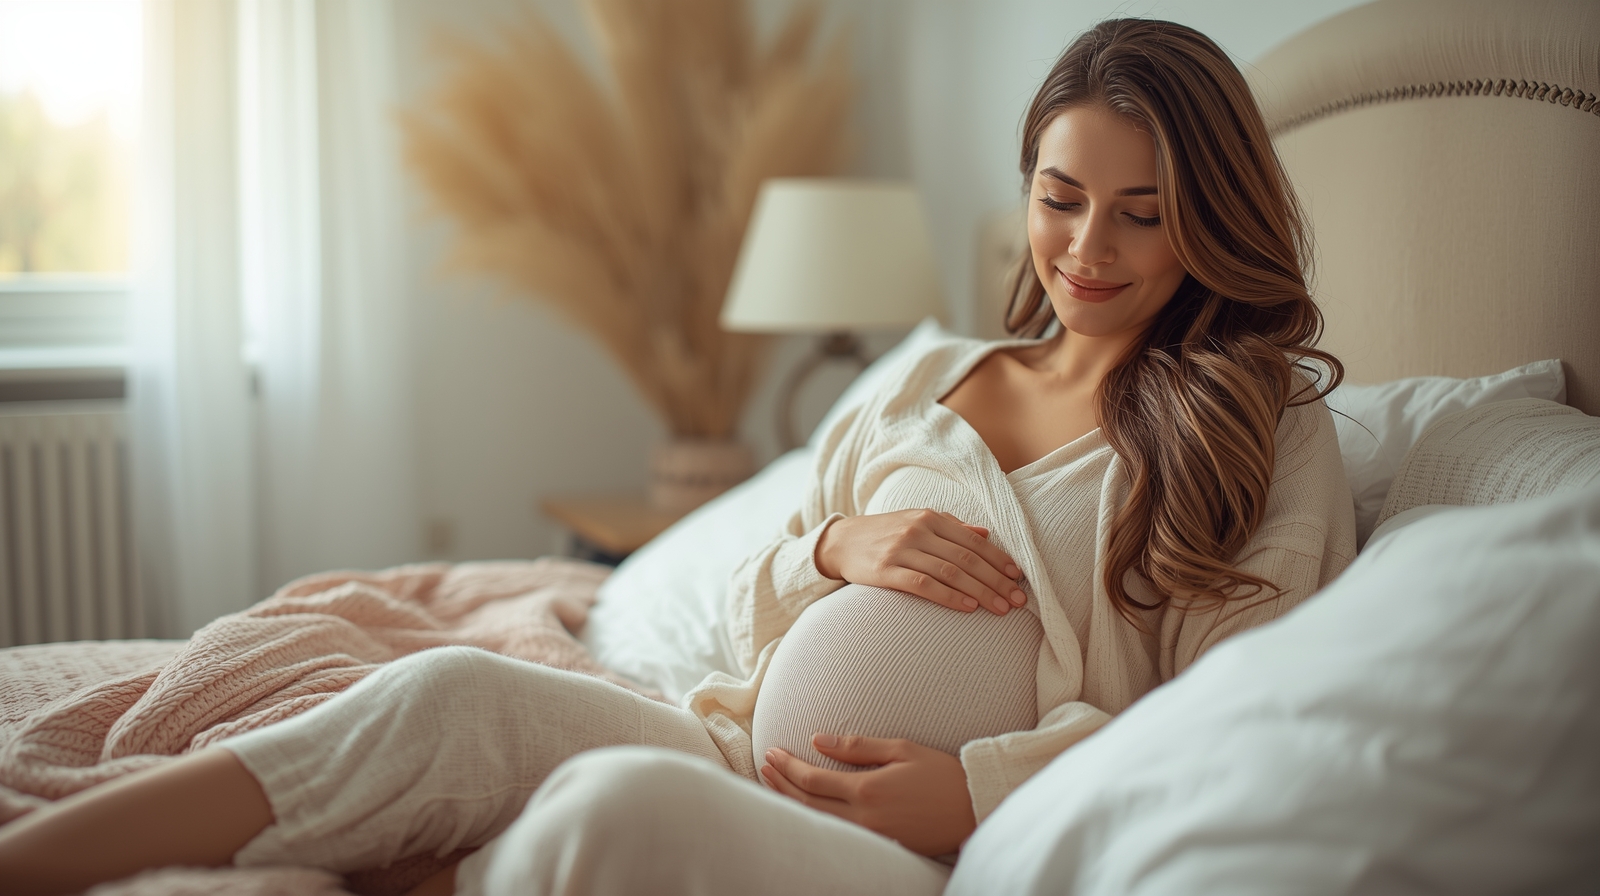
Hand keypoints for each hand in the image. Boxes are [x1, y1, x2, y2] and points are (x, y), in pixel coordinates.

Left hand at [759, 735, 977, 856]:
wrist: (973, 808)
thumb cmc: (941, 774)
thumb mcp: (902, 749)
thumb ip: (858, 747)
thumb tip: (818, 740)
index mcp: (867, 789)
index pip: (813, 779)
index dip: (788, 765)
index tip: (772, 751)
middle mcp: (864, 817)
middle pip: (807, 803)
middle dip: (781, 783)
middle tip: (765, 765)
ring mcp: (871, 835)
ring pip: (817, 821)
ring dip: (791, 802)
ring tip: (773, 784)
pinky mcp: (880, 845)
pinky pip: (837, 833)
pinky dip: (813, 819)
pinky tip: (804, 808)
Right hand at [814, 509, 1025, 614]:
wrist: (841, 541)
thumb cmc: (885, 533)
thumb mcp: (917, 521)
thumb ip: (952, 526)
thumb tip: (986, 533)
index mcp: (930, 517)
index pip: (973, 541)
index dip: (999, 559)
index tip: (1018, 577)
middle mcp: (917, 531)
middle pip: (966, 559)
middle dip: (996, 581)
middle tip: (1018, 600)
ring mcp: (901, 551)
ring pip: (950, 573)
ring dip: (980, 592)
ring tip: (1000, 608)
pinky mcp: (885, 571)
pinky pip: (923, 585)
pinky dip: (949, 597)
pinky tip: (967, 607)